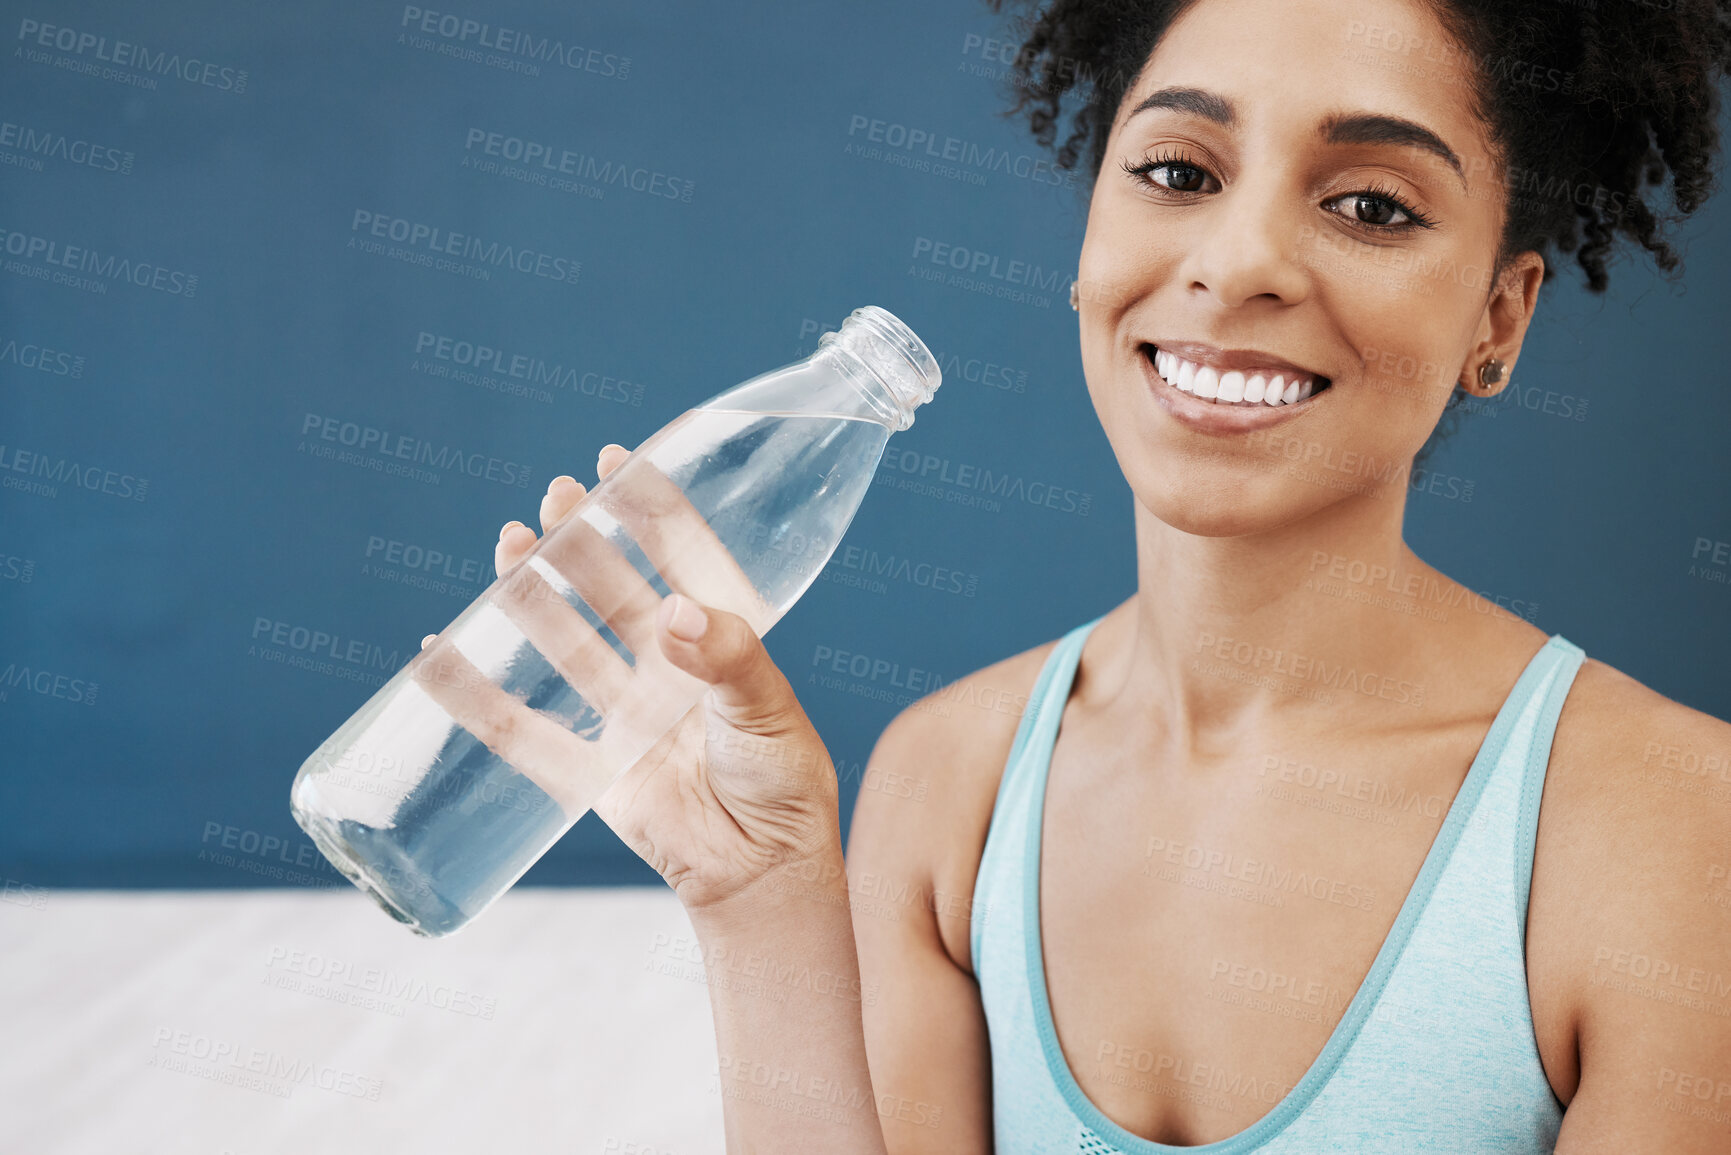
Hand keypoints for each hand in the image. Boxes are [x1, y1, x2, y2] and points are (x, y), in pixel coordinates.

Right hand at [415, 444, 841, 915]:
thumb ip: (728, 659)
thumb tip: (672, 615)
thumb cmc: (782, 782)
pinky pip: (524, 729)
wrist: (762, 873)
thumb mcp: (769, 709)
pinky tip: (436, 655)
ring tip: (509, 549)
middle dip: (580, 543)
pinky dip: (475, 697)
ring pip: (565, 643)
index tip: (615, 462)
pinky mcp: (591, 768)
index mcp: (718, 639)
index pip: (680, 557)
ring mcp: (624, 713)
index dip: (647, 508)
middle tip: (553, 499)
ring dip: (532, 598)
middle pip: (611, 590)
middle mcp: (666, 666)